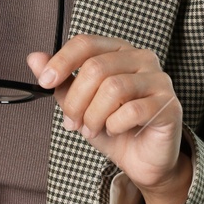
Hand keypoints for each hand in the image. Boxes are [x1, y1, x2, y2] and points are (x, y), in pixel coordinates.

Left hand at [27, 34, 192, 203]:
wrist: (142, 160)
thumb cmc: (113, 127)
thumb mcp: (80, 104)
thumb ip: (61, 81)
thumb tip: (34, 58)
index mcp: (119, 51)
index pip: (86, 43)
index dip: (61, 61)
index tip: (45, 82)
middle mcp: (142, 58)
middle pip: (96, 67)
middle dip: (76, 100)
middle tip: (72, 122)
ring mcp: (159, 80)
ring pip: (113, 88)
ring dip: (93, 115)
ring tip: (92, 129)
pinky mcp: (169, 105)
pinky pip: (132, 110)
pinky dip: (114, 124)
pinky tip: (114, 130)